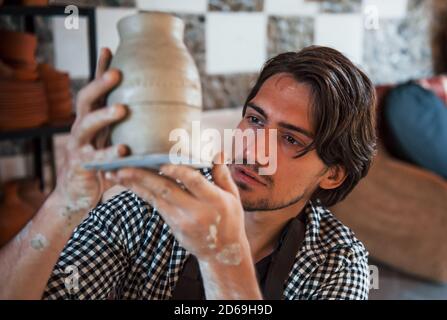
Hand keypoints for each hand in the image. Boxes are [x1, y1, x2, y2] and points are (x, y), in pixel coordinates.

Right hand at [52, 48, 128, 221]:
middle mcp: (81, 128)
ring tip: (122, 109)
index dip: (99, 70)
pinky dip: (109, 154)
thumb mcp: (112, 143)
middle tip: (117, 72)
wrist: (77, 195)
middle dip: (100, 84)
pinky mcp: (81, 166)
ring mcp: (78, 146)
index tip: (108, 48)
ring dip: (104, 115)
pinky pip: (94, 158)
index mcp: (91, 120)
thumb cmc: (101, 165)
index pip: (95, 90)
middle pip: (86, 99)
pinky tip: (124, 150)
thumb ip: (129, 131)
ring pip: (86, 124)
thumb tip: (164, 118)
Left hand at [108, 153, 249, 264]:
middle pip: (167, 191)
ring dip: (134, 185)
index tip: (163, 163)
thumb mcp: (233, 197)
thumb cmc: (229, 220)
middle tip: (122, 166)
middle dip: (143, 177)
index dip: (179, 172)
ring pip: (155, 199)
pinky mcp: (173, 225)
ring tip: (115, 173)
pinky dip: (141, 193)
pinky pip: (155, 206)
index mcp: (214, 201)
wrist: (221, 252)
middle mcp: (196, 211)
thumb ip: (223, 175)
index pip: (195, 183)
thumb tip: (217, 152)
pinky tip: (128, 183)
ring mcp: (182, 220)